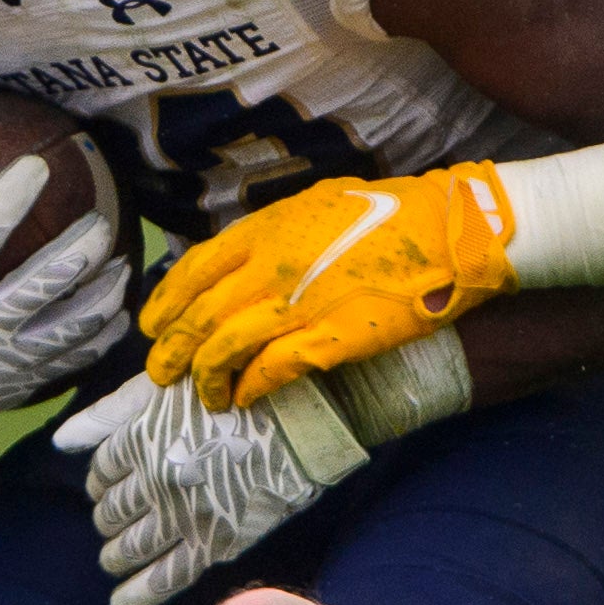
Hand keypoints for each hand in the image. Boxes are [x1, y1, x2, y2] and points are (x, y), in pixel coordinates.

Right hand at [0, 139, 133, 472]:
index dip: (9, 201)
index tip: (37, 165)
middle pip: (42, 285)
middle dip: (80, 249)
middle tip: (102, 219)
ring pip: (68, 328)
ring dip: (103, 293)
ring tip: (125, 262)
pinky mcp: (13, 388)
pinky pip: (69, 363)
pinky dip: (99, 338)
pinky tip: (117, 313)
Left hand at [58, 372, 367, 604]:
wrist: (307, 412)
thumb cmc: (237, 387)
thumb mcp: (168, 387)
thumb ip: (108, 414)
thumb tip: (59, 442)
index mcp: (141, 438)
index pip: (102, 471)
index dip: (101, 482)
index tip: (105, 487)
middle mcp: (155, 480)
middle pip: (113, 510)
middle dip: (107, 520)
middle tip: (109, 526)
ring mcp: (185, 513)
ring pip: (133, 545)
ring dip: (117, 556)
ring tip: (112, 560)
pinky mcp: (217, 541)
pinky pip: (168, 576)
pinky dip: (140, 593)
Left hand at [140, 165, 522, 411]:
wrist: (450, 231)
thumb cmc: (390, 214)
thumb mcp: (317, 205)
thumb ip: (276, 232)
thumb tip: (246, 258)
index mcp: (266, 231)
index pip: (192, 271)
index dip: (165, 303)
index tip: (153, 326)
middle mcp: (271, 267)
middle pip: (199, 316)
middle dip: (171, 351)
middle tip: (160, 375)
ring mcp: (298, 304)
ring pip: (225, 348)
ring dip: (207, 378)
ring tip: (205, 397)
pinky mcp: (331, 339)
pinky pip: (273, 370)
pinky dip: (252, 388)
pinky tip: (246, 400)